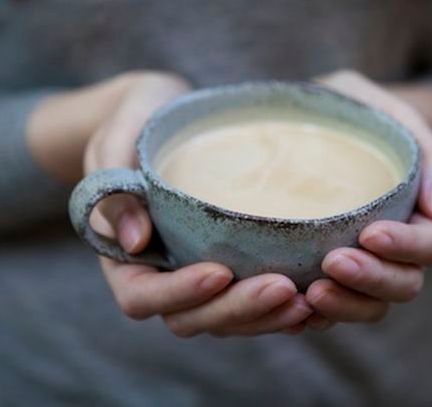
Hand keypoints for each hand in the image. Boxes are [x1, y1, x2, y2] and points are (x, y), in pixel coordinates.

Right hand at [84, 73, 313, 336]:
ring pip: (227, 320)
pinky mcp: (230, 268)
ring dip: (266, 317)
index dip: (180, 293)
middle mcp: (161, 275)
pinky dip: (280, 309)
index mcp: (124, 255)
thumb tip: (134, 244)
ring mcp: (197, 277)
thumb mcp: (117, 137)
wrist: (167, 112)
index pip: (142, 296)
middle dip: (238, 309)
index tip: (220, 271)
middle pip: (194, 318)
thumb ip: (115, 187)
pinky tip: (316, 298)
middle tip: (285, 287)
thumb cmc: (138, 118)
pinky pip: (252, 304)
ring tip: (308, 301)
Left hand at [304, 70, 431, 329]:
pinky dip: (319, 316)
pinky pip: (334, 309)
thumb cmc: (360, 111)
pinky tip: (295, 308)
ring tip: (310, 292)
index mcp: (422, 215)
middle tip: (333, 262)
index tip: (370, 232)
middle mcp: (398, 249)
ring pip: (372, 306)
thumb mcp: (391, 112)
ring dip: (346, 305)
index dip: (406, 246)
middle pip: (404, 284)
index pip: (430, 245)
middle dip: (372, 278)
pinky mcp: (332, 276)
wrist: (321, 123)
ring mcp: (366, 266)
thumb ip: (427, 152)